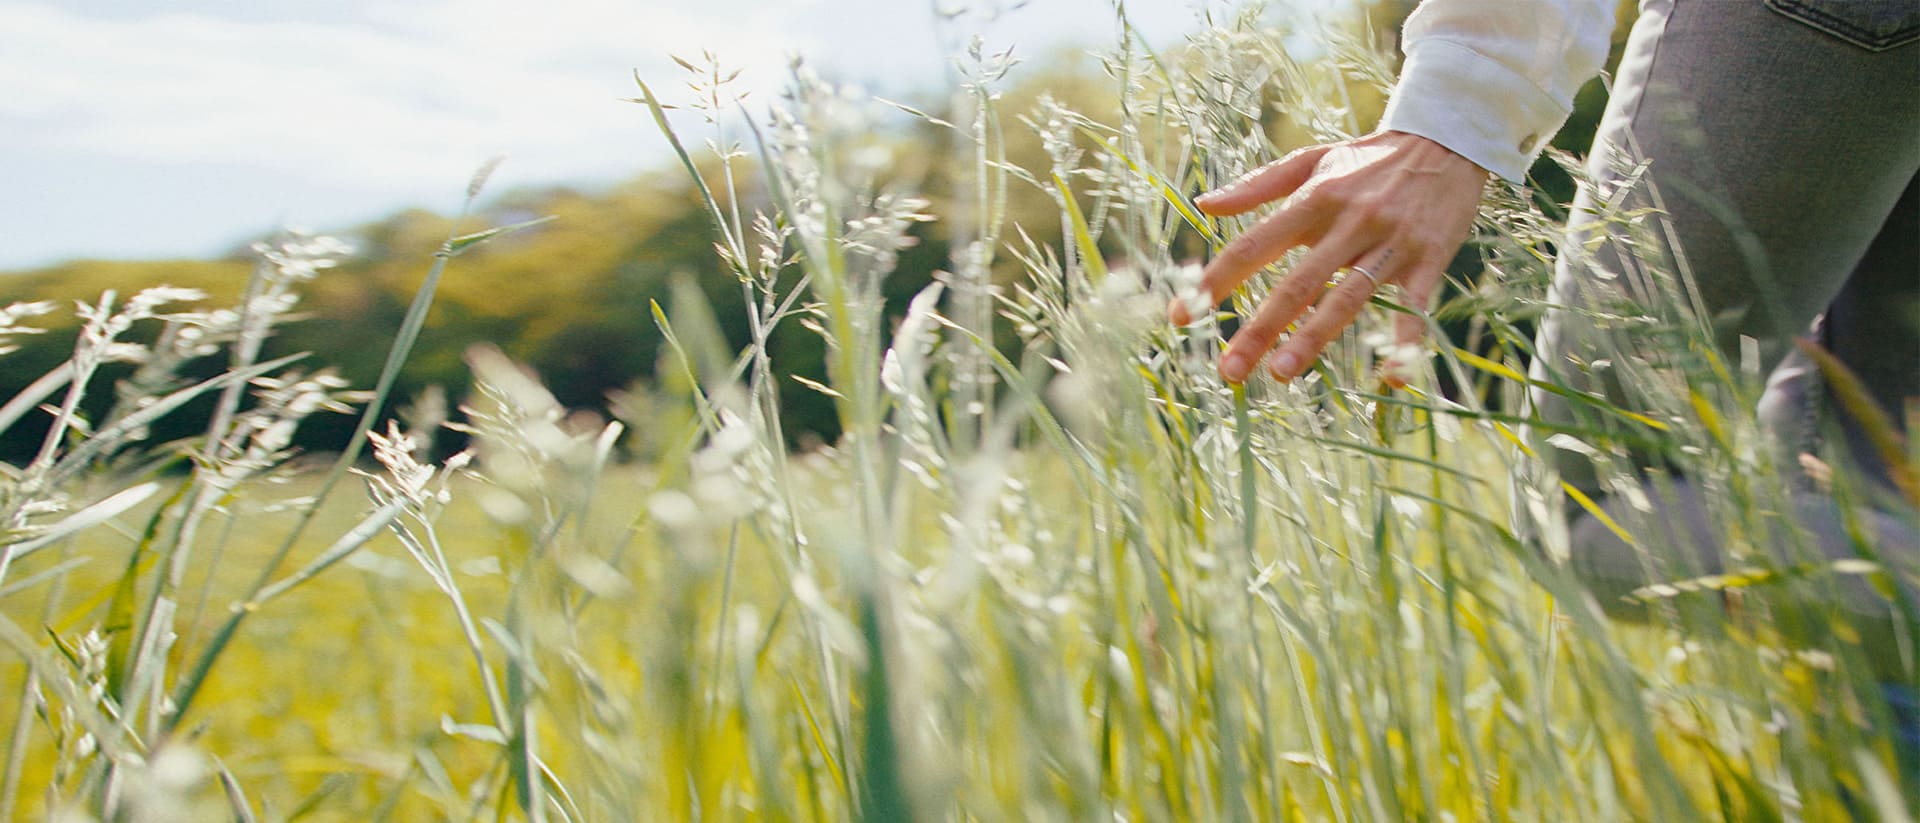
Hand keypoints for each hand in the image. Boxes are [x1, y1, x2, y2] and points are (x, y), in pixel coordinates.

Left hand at [1173, 130, 1487, 385]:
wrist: (1447, 140)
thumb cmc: (1368, 159)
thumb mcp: (1312, 160)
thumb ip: (1257, 185)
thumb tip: (1203, 205)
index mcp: (1312, 199)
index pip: (1253, 246)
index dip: (1216, 281)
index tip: (1182, 317)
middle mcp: (1347, 222)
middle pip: (1296, 284)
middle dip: (1260, 329)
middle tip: (1228, 371)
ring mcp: (1388, 242)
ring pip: (1347, 297)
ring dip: (1314, 338)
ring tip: (1282, 374)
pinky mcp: (1429, 258)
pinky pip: (1415, 307)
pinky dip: (1405, 343)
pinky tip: (1394, 379)